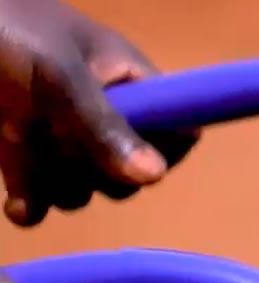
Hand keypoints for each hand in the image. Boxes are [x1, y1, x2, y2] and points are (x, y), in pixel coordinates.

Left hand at [0, 0, 196, 226]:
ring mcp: (58, 136)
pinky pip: (40, 197)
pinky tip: (18, 205)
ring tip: (28, 154)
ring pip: (82, 188)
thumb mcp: (59, 76)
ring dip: (60, 187)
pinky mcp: (20, 154)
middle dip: (102, 175)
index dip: (165, 151)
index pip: (176, 129)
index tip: (138, 158)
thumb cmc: (7, 34)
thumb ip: (104, 125)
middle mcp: (101, 112)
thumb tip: (155, 176)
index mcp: (127, 82)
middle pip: (128, 170)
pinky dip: (31, 206)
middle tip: (68, 146)